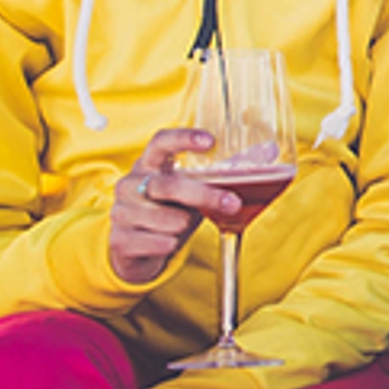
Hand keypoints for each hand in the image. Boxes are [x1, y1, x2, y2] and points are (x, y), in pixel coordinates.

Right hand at [106, 127, 226, 287]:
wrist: (135, 249)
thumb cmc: (170, 210)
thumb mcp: (194, 189)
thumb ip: (226, 171)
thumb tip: (269, 149)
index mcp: (149, 165)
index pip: (161, 142)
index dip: (184, 139)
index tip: (210, 141)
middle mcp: (130, 184)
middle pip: (169, 186)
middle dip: (204, 195)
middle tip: (231, 203)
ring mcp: (121, 211)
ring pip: (167, 220)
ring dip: (185, 226)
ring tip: (182, 225)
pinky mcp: (120, 240)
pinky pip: (159, 243)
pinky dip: (172, 245)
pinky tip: (167, 242)